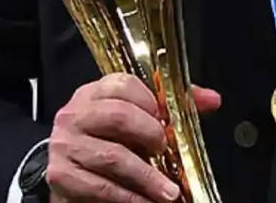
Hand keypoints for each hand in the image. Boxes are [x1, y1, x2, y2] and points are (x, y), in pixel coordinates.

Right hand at [47, 73, 220, 202]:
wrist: (67, 169)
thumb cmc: (106, 140)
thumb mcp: (133, 116)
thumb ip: (170, 105)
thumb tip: (212, 99)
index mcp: (94, 93)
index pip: (124, 84)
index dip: (152, 101)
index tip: (169, 120)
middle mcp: (76, 114)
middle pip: (118, 116)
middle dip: (150, 134)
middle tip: (168, 150)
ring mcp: (67, 145)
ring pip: (113, 157)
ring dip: (147, 177)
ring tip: (170, 191)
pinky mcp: (62, 176)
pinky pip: (101, 187)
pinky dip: (129, 198)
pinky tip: (146, 202)